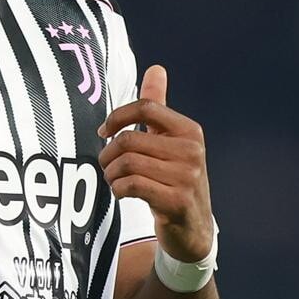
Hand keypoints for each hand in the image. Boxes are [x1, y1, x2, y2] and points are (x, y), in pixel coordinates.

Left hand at [97, 64, 214, 262]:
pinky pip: (132, 186)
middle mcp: (191, 150)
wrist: (194, 229)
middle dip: (108, 154)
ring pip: (127, 163)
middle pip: (129, 139)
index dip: (117, 117)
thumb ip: (159, 108)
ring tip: (115, 180)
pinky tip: (122, 193)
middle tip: (107, 166)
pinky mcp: (176, 202)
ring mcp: (187, 177)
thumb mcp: (171, 142)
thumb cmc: (176, 180)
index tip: (104, 131)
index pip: (145, 107)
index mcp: (189, 131)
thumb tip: (155, 68)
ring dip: (111, 174)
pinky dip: (118, 189)